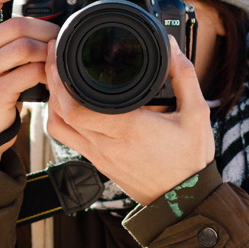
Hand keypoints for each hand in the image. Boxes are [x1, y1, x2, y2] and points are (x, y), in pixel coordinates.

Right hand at [0, 0, 58, 168]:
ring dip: (48, 53)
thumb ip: (10, 38)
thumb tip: (50, 20)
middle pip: (17, 24)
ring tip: (57, 61)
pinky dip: (45, 73)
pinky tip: (50, 79)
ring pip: (25, 46)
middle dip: (47, 30)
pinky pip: (29, 72)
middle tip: (62, 40)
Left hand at [45, 37, 214, 205]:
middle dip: (52, 79)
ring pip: (58, 125)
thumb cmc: (189, 161)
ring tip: (58, 75)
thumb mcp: (196, 114)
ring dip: (52, 100)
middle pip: (60, 111)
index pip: (76, 106)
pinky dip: (60, 117)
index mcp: (127, 128)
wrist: (182, 201)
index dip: (60, 78)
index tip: (60, 53)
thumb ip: (184, 76)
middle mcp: (106, 143)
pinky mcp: (97, 161)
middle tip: (54, 55)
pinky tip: (68, 102)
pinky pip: (66, 137)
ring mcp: (98, 155)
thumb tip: (170, 45)